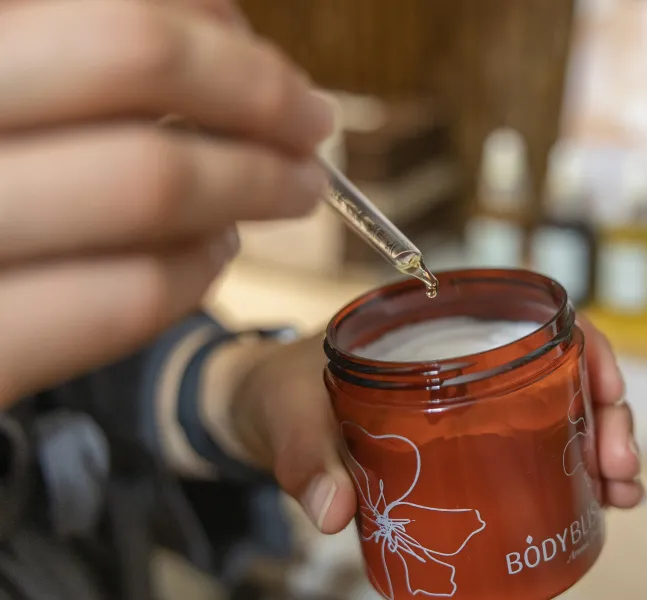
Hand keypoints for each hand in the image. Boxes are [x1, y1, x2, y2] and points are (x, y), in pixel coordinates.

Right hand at [0, 0, 332, 403]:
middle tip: (312, 124)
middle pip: (135, 59)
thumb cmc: (0, 197)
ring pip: (148, 180)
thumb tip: (221, 30)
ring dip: (254, 182)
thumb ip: (94, 66)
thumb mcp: (18, 108)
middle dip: (258, 91)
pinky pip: (128, 296)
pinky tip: (216, 255)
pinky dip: (200, 270)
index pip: (113, 15)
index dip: (215, 32)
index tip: (269, 64)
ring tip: (290, 191)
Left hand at [233, 317, 644, 533]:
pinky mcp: (468, 443)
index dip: (586, 349)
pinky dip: (573, 473)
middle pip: (564, 370)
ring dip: (601, 447)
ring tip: (622, 492)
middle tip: (619, 468)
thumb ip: (307, 458)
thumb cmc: (279, 393)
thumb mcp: (290, 415)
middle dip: (607, 414)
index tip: (606, 394)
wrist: (261, 413)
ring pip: (560, 410)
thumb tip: (333, 513)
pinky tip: (598, 501)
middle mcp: (468, 358)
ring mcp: (474, 401)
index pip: (534, 318)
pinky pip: (534, 448)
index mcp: (437, 326)